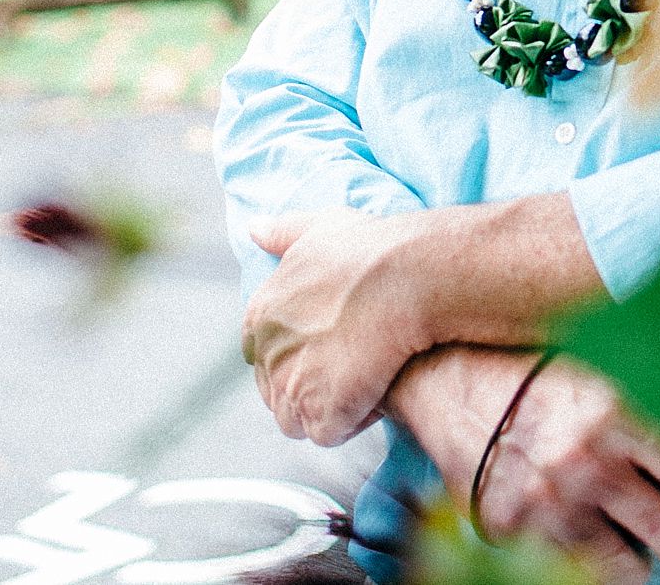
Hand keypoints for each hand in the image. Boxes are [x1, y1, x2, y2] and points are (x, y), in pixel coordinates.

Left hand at [244, 209, 430, 445]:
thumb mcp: (321, 227)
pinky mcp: (321, 413)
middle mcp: (267, 353)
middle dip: (309, 386)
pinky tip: (376, 398)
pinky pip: (328, 432)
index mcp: (259, 315)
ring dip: (325, 410)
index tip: (326, 347)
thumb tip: (254, 229)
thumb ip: (284, 233)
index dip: (294, 354)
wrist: (406, 277)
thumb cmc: (369, 249)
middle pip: (276, 390)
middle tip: (351, 369)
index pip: (259, 353)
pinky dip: (350, 421)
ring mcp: (291, 386)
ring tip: (363, 388)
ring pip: (296, 419)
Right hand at [394, 347, 659, 583]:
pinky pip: (574, 571)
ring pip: (627, 564)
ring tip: (648, 555)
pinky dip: (594, 569)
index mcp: (616, 409)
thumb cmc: (526, 364)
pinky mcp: (514, 527)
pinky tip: (599, 554)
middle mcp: (587, 458)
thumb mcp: (596, 363)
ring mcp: (549, 500)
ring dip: (645, 565)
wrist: (442, 376)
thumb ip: (645, 400)